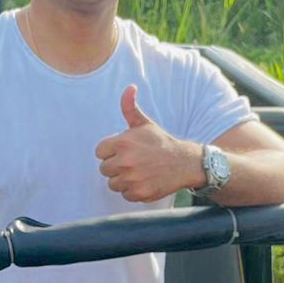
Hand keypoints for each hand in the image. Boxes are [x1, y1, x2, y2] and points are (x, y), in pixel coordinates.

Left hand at [95, 85, 203, 203]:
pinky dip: (133, 190)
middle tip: (133, 162)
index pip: (100, 152)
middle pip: (104, 169)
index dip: (110, 152)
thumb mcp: (144, 124)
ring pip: (113, 183)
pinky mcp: (138, 193)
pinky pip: (125, 194)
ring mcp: (131, 178)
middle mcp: (125, 161)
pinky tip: (144, 181)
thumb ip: (130, 107)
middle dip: (116, 166)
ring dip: (123, 180)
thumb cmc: (160, 142)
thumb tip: (129, 87)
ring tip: (138, 172)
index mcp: (122, 143)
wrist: (184, 162)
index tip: (124, 151)